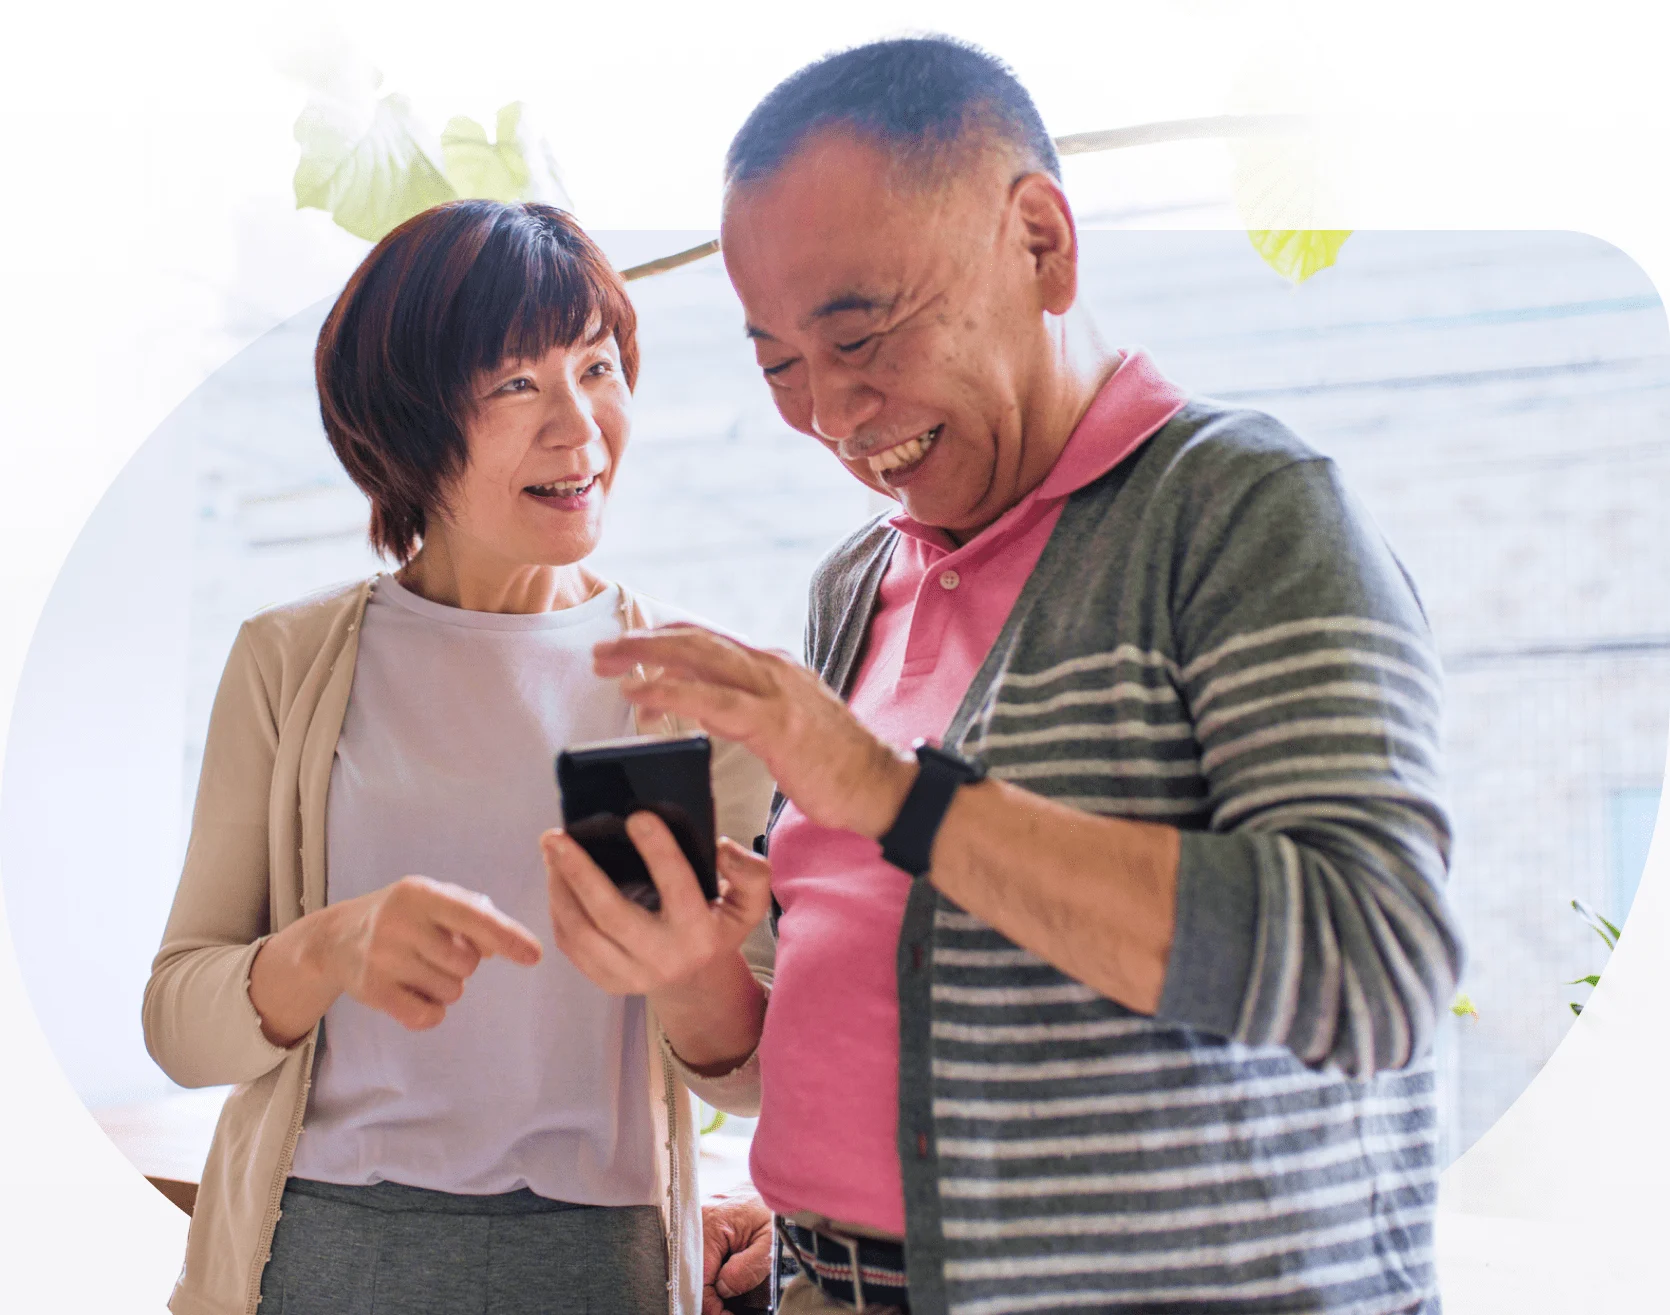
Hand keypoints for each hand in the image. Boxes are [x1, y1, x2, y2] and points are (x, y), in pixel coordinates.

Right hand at [322, 876, 543, 1029]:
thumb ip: (476, 914)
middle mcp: (399, 922)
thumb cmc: (404, 917)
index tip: (535, 956)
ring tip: (419, 968)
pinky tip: (413, 992)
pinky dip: (430, 1012)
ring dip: (445, 986)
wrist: (337, 938)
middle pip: (467, 963)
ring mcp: (382, 957)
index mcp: (421, 893)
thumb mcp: (436, 900)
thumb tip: (500, 945)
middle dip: (463, 964)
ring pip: (450, 991)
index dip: (508, 937)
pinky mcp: (372, 990)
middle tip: (436, 953)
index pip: (474, 917)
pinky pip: (426, 1016)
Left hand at [542, 812, 769, 995]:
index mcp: (699, 933)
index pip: (677, 887)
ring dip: (560, 888)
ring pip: (581, 932)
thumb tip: (722, 848)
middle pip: (611, 914)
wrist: (695, 979)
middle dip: (579, 871)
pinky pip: (571, 945)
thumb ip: (750, 873)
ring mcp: (630, 975)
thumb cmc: (716, 925)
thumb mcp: (747, 903)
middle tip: (556, 836)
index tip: (636, 816)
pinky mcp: (606, 981)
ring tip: (551, 852)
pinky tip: (556, 881)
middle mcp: (663, 958)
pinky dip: (559, 910)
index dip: (659, 851)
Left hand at [592, 625, 915, 837]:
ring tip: (607, 664)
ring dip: (646, 656)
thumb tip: (708, 710)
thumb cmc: (835, 766)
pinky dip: (668, 691)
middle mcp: (773, 668)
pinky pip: (709, 699)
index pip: (711, 639)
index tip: (630, 647)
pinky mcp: (773, 722)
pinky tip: (638, 692)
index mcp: (775, 668)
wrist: (881, 786)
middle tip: (603, 652)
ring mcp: (774, 691)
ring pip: (698, 656)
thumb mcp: (787, 726)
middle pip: (696, 638)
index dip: (666, 639)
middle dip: (644, 641)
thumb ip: (749, 711)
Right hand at [702, 1188, 773, 1314]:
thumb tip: (722, 1290)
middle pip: (692, 1272)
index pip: (699, 1279)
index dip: (711, 1305)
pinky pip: (696, 1253)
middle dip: (709, 1295)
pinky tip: (722, 1274)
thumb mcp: (769, 1244)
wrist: (776, 1182)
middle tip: (727, 1308)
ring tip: (728, 1290)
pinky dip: (707, 1268)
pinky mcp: (697, 1221)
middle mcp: (694, 1219)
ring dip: (708, 1281)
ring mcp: (693, 1219)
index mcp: (710, 1224)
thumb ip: (747, 1270)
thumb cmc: (773, 1211)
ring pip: (693, 1264)